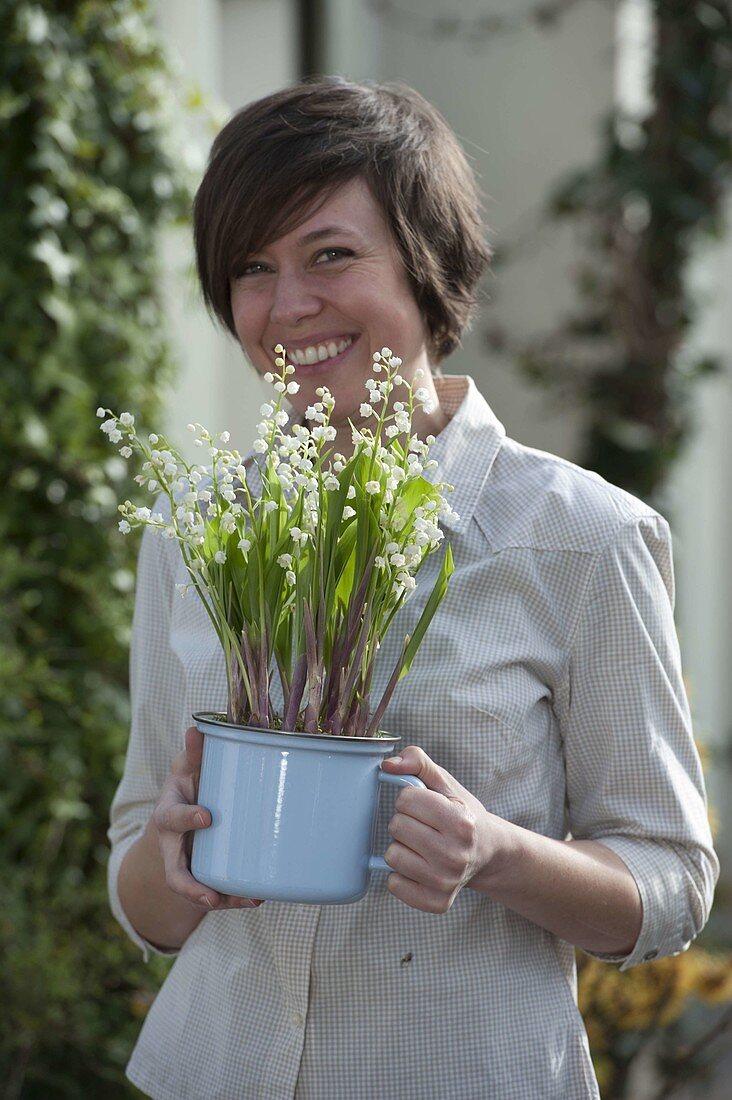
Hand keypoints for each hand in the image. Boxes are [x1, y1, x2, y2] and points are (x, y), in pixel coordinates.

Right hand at [152, 725, 264, 911]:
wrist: (178, 814)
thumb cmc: (187, 785)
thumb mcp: (185, 768)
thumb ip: (193, 753)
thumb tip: (196, 728)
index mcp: (168, 814)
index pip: (171, 818)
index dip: (186, 818)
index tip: (206, 817)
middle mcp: (173, 845)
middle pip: (174, 870)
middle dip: (190, 884)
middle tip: (209, 896)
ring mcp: (186, 862)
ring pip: (195, 887)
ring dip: (219, 898)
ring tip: (248, 900)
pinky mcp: (203, 873)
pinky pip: (216, 890)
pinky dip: (233, 897)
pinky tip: (257, 896)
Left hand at [380, 746, 497, 913]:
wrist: (488, 853)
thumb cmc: (462, 814)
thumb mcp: (446, 783)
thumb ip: (417, 761)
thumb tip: (386, 766)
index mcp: (460, 822)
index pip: (406, 799)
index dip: (411, 798)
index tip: (427, 806)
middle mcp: (455, 855)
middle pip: (397, 826)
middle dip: (406, 822)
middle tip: (426, 827)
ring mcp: (446, 882)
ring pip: (392, 855)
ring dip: (402, 847)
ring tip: (423, 846)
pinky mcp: (436, 902)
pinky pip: (394, 884)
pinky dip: (401, 875)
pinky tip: (420, 867)